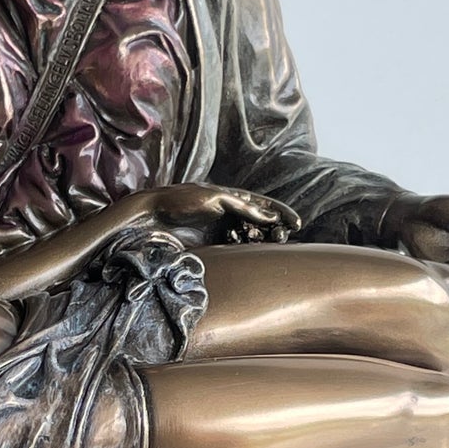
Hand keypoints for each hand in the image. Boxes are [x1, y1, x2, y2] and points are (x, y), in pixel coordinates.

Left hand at [144, 184, 300, 248]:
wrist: (152, 216)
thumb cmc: (182, 202)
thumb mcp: (216, 200)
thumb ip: (244, 208)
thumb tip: (271, 217)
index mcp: (232, 197)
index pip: (264, 205)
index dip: (281, 213)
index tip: (296, 223)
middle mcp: (229, 213)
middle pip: (260, 223)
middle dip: (274, 229)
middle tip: (282, 238)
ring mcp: (221, 230)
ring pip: (249, 237)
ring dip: (261, 241)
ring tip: (268, 243)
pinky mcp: (211, 244)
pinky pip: (235, 249)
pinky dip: (245, 250)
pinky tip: (248, 250)